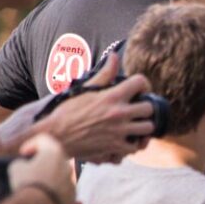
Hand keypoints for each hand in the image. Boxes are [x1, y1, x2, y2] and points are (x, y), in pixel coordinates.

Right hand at [10, 135, 75, 203]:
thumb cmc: (27, 184)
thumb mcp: (15, 167)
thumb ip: (22, 163)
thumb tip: (25, 167)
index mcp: (54, 152)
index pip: (43, 139)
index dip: (30, 144)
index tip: (23, 154)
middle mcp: (66, 164)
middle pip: (53, 157)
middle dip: (41, 161)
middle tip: (28, 168)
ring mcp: (72, 180)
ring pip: (59, 174)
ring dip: (47, 176)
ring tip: (34, 184)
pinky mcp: (72, 196)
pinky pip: (61, 189)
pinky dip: (53, 190)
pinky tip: (42, 196)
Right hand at [30, 50, 156, 163]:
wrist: (55, 135)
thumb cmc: (67, 111)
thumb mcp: (85, 89)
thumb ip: (104, 74)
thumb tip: (114, 56)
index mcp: (112, 96)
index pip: (140, 82)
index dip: (143, 84)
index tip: (139, 89)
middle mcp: (119, 113)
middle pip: (149, 108)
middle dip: (144, 107)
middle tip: (137, 109)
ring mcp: (119, 131)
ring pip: (148, 128)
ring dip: (142, 127)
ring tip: (135, 125)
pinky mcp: (116, 148)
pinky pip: (136, 147)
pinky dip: (132, 144)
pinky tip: (126, 140)